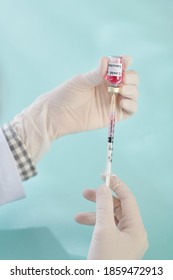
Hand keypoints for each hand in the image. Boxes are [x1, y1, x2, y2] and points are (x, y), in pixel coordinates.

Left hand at [12, 56, 138, 161]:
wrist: (59, 115)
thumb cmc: (67, 94)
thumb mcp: (81, 81)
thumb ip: (96, 74)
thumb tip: (107, 60)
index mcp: (104, 77)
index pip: (121, 68)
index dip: (126, 63)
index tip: (127, 60)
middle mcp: (112, 88)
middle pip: (132, 80)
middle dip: (131, 78)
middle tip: (122, 79)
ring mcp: (114, 102)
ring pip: (133, 94)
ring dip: (132, 90)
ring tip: (121, 90)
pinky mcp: (114, 115)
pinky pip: (131, 110)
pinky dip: (132, 105)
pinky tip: (122, 102)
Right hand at [75, 175, 147, 259]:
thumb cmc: (105, 261)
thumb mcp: (103, 231)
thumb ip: (103, 206)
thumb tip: (103, 187)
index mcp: (136, 228)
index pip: (127, 199)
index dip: (116, 184)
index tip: (103, 174)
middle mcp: (133, 233)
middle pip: (118, 208)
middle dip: (101, 200)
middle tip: (86, 192)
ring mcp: (125, 241)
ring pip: (110, 218)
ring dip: (95, 213)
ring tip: (78, 215)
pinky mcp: (116, 246)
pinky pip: (106, 229)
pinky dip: (95, 224)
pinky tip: (82, 223)